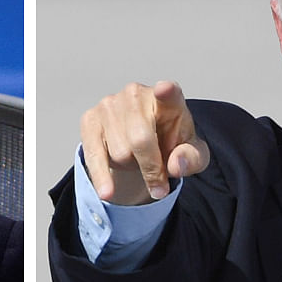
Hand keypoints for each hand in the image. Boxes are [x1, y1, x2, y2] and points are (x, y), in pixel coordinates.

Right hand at [79, 80, 209, 204]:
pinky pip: (94, 155)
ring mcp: (110, 104)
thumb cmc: (170, 144)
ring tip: (137, 161)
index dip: (166, 92)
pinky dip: (102, 177)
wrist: (143, 144)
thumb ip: (191, 159)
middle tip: (159, 187)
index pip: (169, 93)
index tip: (164, 89)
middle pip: (141, 140)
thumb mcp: (192, 155)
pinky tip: (107, 191)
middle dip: (151, 169)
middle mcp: (136, 94)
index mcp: (168, 99)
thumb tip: (175, 166)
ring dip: (131, 168)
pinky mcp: (90, 119)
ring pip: (119, 153)